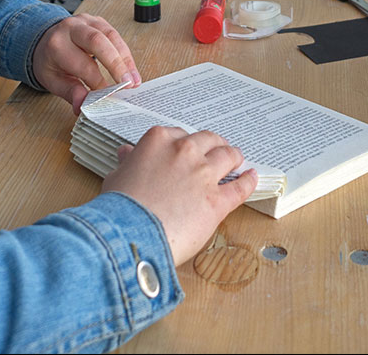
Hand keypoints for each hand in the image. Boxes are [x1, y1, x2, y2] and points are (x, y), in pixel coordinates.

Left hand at [32, 13, 140, 113]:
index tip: (108, 97)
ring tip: (134, 80)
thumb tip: (82, 106)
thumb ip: (70, 92)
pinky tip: (130, 69)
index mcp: (57, 44)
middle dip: (116, 65)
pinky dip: (125, 54)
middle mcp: (71, 28)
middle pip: (98, 41)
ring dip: (125, 60)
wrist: (46, 39)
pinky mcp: (99, 22)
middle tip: (129, 85)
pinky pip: (116, 35)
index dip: (97, 82)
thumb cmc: (51, 61)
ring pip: (111, 36)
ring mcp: (86, 21)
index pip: (82, 64)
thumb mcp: (53, 80)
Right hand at [103, 127, 258, 264]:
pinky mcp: (217, 200)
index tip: (185, 150)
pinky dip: (248, 181)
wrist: (130, 234)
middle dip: (213, 144)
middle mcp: (184, 152)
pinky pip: (239, 187)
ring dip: (234, 156)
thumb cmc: (119, 209)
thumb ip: (128, 163)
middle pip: (208, 140)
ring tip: (236, 159)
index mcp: (159, 142)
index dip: (184, 144)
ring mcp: (203, 174)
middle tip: (216, 150)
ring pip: (228, 156)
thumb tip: (127, 153)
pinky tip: (251, 177)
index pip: (178, 134)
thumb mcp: (117, 177)